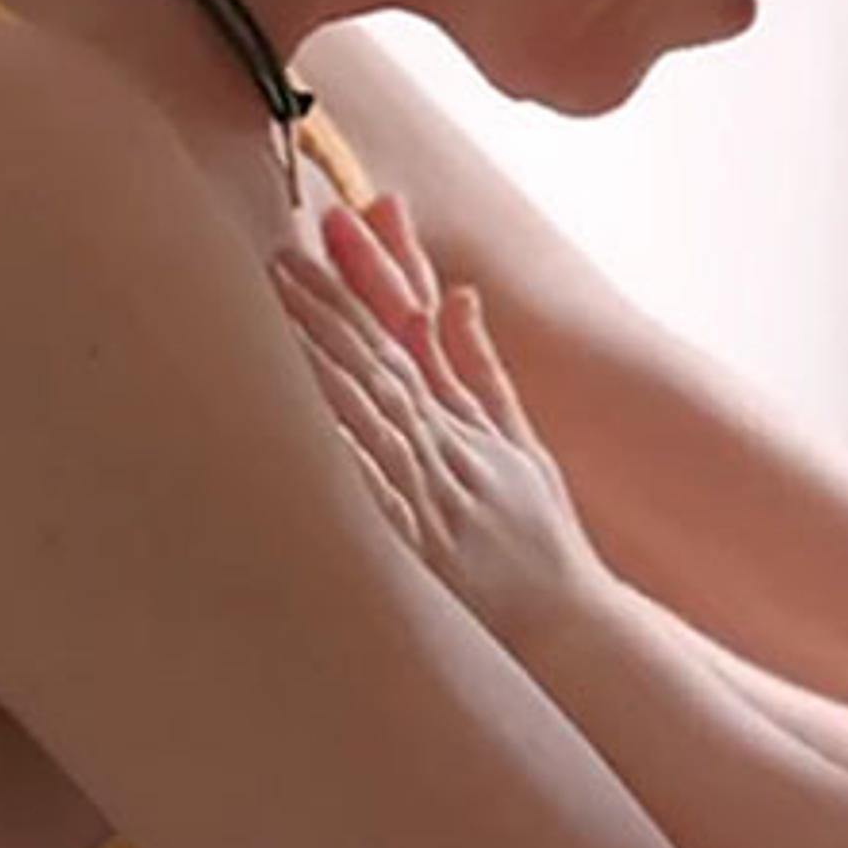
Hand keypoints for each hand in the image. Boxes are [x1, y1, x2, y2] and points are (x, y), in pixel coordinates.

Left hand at [274, 194, 615, 652]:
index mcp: (466, 422)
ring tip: (278, 311)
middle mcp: (450, 449)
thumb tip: (459, 295)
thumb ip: (480, 370)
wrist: (570, 628)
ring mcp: (435, 498)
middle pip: (384, 361)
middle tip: (287, 251)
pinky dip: (346, 452)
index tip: (343, 219)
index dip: (377, 273)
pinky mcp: (421, 551)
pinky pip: (376, 496)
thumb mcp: (520, 445)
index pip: (413, 331)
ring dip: (327, 359)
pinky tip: (307, 417)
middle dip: (336, 302)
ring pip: (374, 413)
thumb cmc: (539, 542)